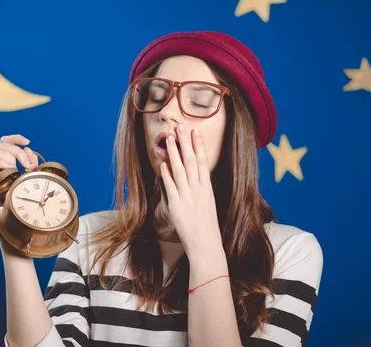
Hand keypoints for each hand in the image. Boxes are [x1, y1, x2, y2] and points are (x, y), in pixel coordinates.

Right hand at [0, 134, 38, 216]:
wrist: (13, 220)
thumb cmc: (21, 199)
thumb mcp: (31, 178)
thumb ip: (31, 163)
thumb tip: (28, 148)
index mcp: (4, 163)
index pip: (5, 142)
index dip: (15, 138)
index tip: (27, 141)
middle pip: (1, 145)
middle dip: (16, 151)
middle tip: (25, 164)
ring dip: (8, 157)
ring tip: (15, 168)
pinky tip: (8, 169)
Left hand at [160, 125, 223, 260]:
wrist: (205, 243)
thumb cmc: (206, 225)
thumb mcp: (207, 203)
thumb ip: (200, 189)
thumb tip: (193, 177)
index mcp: (207, 188)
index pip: (203, 162)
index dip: (199, 146)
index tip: (196, 132)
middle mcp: (198, 190)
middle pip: (191, 161)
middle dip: (186, 143)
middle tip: (181, 127)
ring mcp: (187, 196)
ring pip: (180, 170)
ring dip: (174, 153)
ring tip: (168, 139)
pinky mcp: (177, 205)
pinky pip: (171, 186)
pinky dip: (167, 174)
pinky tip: (163, 163)